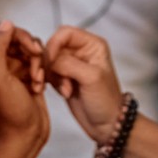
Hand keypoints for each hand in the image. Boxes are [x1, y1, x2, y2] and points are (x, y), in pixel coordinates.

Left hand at [0, 21, 48, 155]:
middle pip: (18, 37)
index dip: (20, 37)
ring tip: (37, 82)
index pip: (3, 31)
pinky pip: (37, 61)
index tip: (33, 53)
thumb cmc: (9, 111)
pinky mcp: (24, 75)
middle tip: (36, 70)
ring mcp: (9, 69)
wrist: (24, 136)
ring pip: (30, 48)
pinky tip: (39, 88)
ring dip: (38, 63)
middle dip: (31, 52)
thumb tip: (7, 23)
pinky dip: (41, 72)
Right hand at [42, 26, 125, 140]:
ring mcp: (72, 65)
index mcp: (92, 45)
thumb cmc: (106, 101)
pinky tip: (64, 93)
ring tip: (66, 90)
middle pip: (53, 47)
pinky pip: (49, 73)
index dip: (54, 45)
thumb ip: (68, 63)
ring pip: (49, 61)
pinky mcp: (65, 78)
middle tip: (60, 81)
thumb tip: (49, 59)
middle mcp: (82, 52)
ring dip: (52, 76)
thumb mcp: (91, 77)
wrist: (108, 125)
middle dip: (51, 64)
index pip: (64, 33)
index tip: (51, 62)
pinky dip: (51, 83)